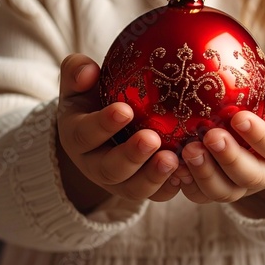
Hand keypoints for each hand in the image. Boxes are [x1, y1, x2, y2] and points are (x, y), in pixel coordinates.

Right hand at [57, 54, 179, 210]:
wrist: (102, 133)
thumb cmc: (93, 101)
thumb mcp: (79, 85)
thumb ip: (76, 72)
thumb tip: (87, 70)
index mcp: (77, 138)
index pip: (85, 134)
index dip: (103, 124)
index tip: (124, 110)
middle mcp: (95, 166)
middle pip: (110, 169)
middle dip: (131, 155)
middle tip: (151, 139)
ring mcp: (120, 182)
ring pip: (134, 188)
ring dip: (153, 176)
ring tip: (173, 159)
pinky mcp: (142, 189)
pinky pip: (157, 194)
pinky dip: (172, 186)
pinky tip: (188, 172)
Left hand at [175, 70, 264, 210]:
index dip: (259, 136)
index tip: (240, 118)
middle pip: (249, 176)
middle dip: (229, 158)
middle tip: (211, 136)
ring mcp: (239, 183)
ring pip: (223, 190)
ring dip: (204, 173)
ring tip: (188, 150)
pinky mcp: (217, 186)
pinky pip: (200, 194)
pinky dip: (186, 183)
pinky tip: (173, 164)